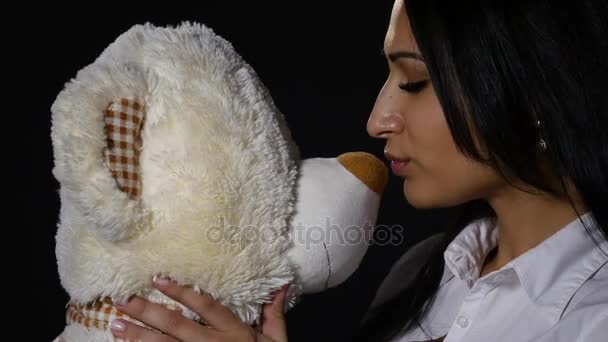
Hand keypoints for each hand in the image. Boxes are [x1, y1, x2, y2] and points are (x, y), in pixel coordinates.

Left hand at [110, 276, 288, 340]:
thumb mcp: (277, 340)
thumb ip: (275, 313)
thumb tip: (282, 285)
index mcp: (235, 334)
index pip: (206, 307)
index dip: (183, 292)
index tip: (159, 279)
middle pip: (176, 326)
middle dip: (147, 312)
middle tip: (122, 299)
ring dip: (138, 336)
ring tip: (115, 324)